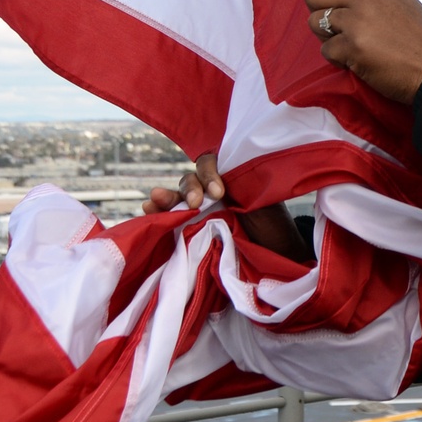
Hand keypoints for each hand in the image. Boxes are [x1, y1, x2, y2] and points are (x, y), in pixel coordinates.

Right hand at [142, 154, 309, 262]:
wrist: (275, 257)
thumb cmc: (271, 228)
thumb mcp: (263, 203)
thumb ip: (244, 190)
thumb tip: (226, 187)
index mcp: (229, 179)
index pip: (210, 165)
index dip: (209, 175)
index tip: (219, 192)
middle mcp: (211, 193)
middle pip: (191, 181)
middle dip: (189, 188)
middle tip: (195, 202)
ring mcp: (199, 212)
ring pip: (178, 198)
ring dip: (167, 198)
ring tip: (154, 200)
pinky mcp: (189, 232)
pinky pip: (170, 219)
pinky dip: (157, 214)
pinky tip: (146, 210)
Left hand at [281, 0, 421, 103]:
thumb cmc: (421, 40)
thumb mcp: (404, 1)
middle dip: (319, 12)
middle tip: (337, 28)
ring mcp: (356, 21)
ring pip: (315, 23)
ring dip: (327, 37)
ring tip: (352, 46)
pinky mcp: (351, 47)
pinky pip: (326, 51)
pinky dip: (339, 59)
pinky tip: (359, 61)